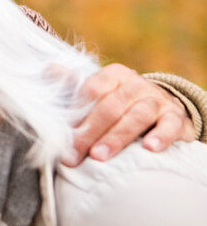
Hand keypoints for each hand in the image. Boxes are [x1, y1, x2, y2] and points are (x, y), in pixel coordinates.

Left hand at [64, 63, 194, 164]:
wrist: (162, 111)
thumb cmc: (119, 105)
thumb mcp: (96, 95)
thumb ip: (72, 85)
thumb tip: (49, 68)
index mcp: (113, 76)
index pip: (92, 90)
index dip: (76, 113)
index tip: (61, 136)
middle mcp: (136, 85)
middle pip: (111, 106)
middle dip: (89, 132)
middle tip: (73, 155)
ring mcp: (158, 100)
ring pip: (137, 116)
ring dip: (117, 137)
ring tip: (99, 157)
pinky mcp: (176, 117)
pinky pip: (171, 125)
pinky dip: (161, 136)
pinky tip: (149, 149)